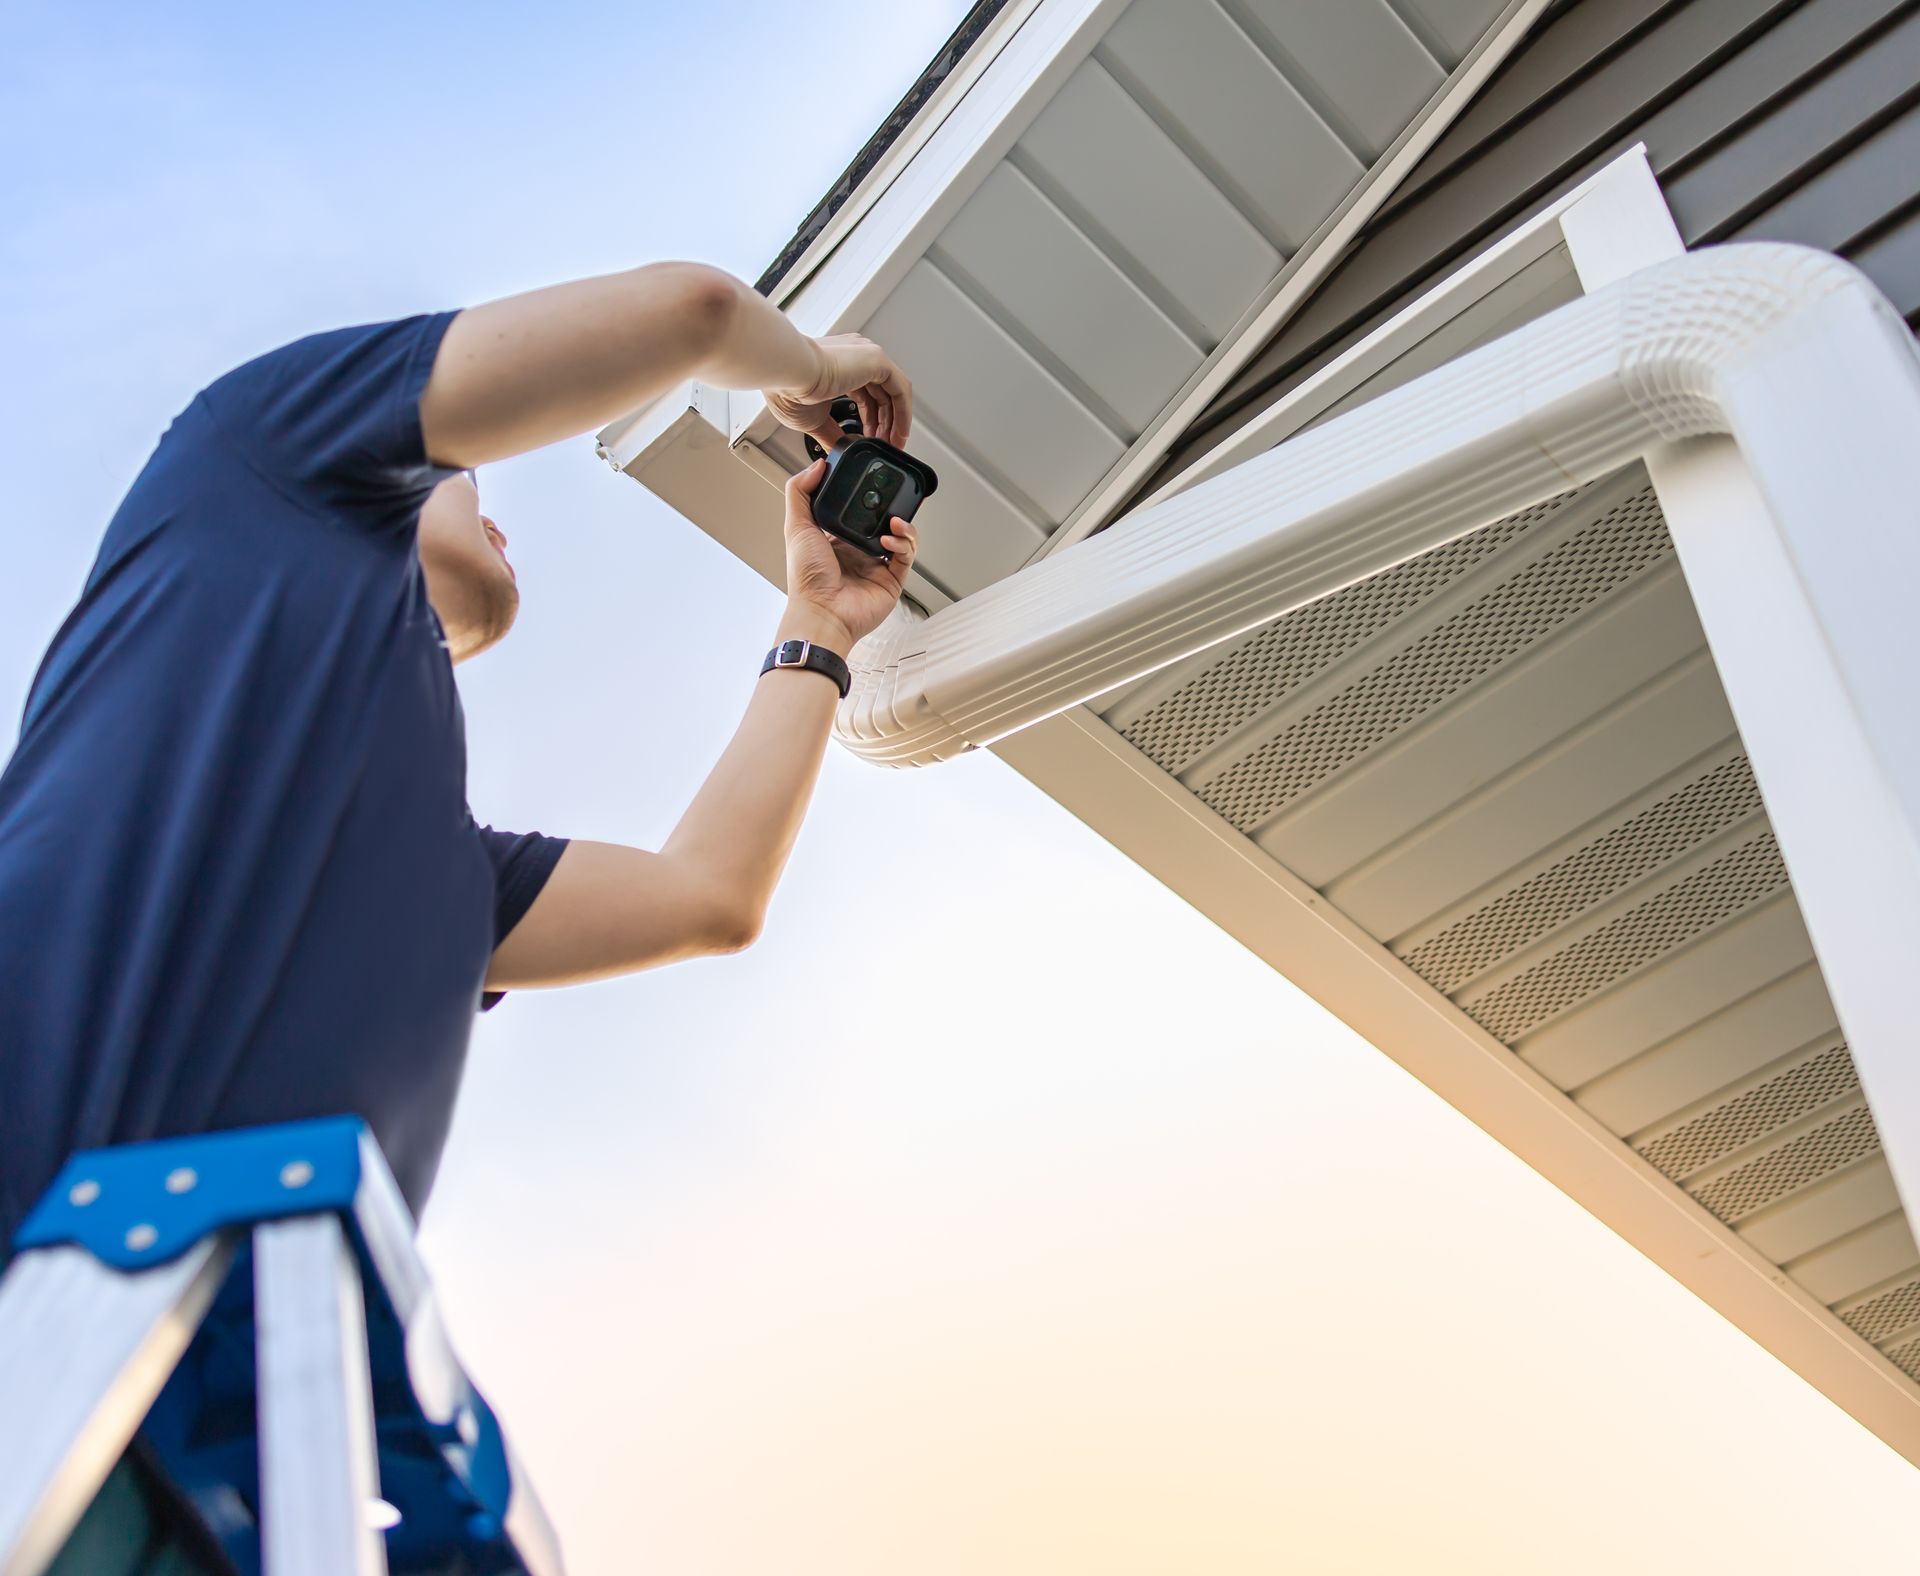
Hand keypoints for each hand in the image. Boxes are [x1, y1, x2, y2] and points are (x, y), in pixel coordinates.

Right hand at [765, 333, 913, 450]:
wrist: (785, 371)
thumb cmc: (785, 386)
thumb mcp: (812, 419)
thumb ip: (830, 433)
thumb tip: (838, 450)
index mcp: (837, 364)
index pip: (864, 393)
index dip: (871, 420)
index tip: (871, 440)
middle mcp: (854, 356)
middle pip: (881, 394)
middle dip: (886, 424)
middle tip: (886, 446)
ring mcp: (866, 355)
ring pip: (894, 391)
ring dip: (896, 422)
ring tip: (893, 445)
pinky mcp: (876, 359)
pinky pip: (900, 389)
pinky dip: (903, 413)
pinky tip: (900, 433)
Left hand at [780, 457, 917, 648]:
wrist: (823, 612)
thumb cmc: (807, 579)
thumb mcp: (796, 526)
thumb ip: (800, 492)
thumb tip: (816, 465)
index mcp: (836, 538)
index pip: (857, 510)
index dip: (867, 496)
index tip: (873, 481)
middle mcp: (858, 551)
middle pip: (883, 521)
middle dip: (892, 508)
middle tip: (893, 497)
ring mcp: (876, 565)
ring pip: (901, 536)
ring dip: (902, 524)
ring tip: (894, 520)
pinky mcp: (892, 579)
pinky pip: (907, 555)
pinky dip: (904, 543)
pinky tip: (891, 538)